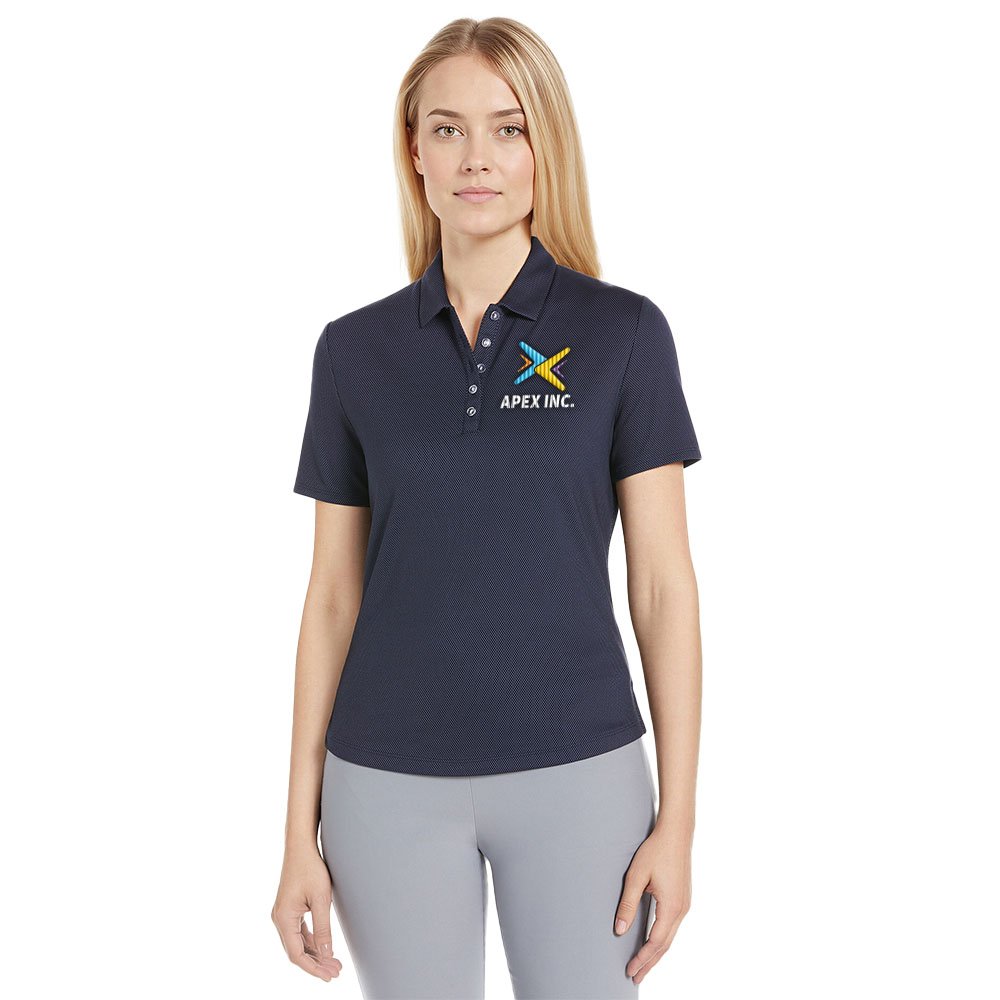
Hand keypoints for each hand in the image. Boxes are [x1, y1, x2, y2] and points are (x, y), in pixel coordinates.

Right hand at [272, 847, 343, 981]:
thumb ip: (323, 928)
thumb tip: (326, 954)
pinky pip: (298, 932)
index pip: (297, 954)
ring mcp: (283, 914)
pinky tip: (324, 946)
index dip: (313, 968)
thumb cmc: (311, 868)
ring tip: (334, 962)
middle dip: (316, 963)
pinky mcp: (289, 909)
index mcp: (283, 918)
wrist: (301, 846)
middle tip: (336, 971)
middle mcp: (279, 919)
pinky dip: (311, 941)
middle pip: (296, 951)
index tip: (329, 976)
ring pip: (297, 942)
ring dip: (315, 953)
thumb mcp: (322, 899)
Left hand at [614, 826, 691, 985]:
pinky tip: (654, 943)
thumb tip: (618, 930)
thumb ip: (627, 904)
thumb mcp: (636, 876)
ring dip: (656, 953)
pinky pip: (672, 927)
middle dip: (649, 962)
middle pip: (665, 945)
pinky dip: (662, 940)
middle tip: (634, 977)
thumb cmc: (655, 851)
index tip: (630, 971)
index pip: (655, 942)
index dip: (642, 958)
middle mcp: (681, 910)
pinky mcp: (683, 899)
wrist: (676, 833)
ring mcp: (684, 905)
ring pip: (670, 937)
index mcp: (671, 907)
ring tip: (643, 965)